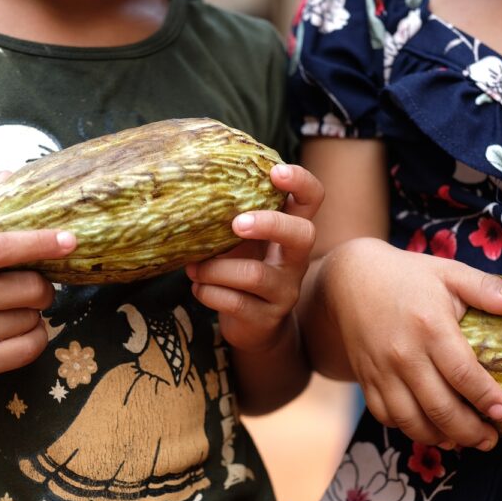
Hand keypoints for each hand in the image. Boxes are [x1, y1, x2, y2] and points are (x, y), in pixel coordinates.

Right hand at [0, 174, 76, 381]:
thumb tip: (9, 175)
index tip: (70, 239)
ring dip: (33, 312)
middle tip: (30, 283)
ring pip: (33, 318)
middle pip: (31, 288)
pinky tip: (16, 328)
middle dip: (42, 285)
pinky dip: (34, 336)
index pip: (2, 248)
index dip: (40, 243)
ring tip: (9, 308)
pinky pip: (31, 347)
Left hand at [186, 164, 322, 351]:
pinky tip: (198, 288)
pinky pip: (236, 302)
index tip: (275, 172)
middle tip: (236, 224)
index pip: (313, 198)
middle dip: (269, 223)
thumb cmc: (244, 269)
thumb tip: (188, 186)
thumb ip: (231, 217)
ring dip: (215, 268)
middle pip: (303, 234)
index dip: (301, 181)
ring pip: (255, 274)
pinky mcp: (267, 318)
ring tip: (193, 268)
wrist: (255, 328)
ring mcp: (285, 291)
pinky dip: (209, 292)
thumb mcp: (243, 241)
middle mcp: (296, 260)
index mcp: (292, 231)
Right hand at [318, 240, 501, 449]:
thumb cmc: (406, 276)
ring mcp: (382, 371)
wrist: (350, 279)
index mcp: (430, 327)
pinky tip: (429, 429)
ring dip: (440, 438)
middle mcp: (404, 355)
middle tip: (490, 439)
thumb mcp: (449, 273)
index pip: (463, 374)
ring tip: (462, 441)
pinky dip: (409, 429)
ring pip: (412, 421)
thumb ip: (485, 288)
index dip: (486, 399)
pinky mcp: (366, 379)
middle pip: (440, 408)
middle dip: (470, 432)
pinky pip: (386, 416)